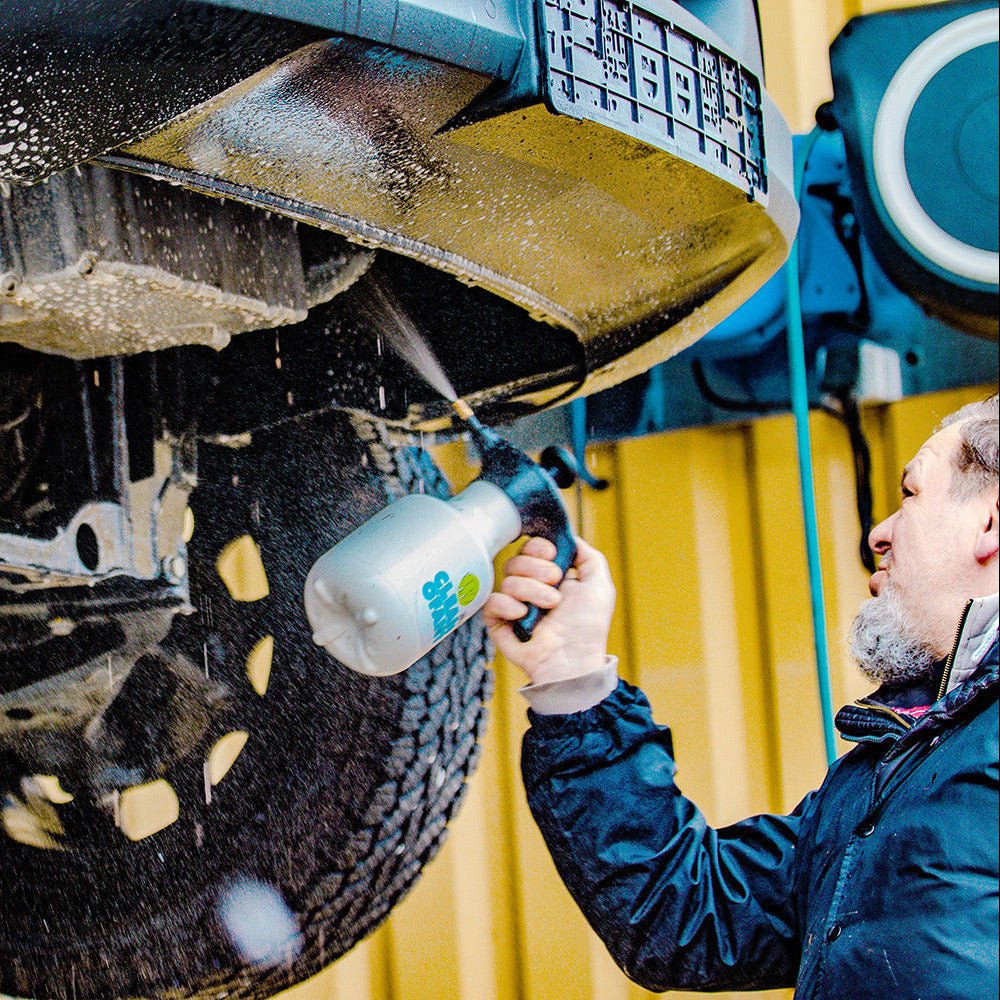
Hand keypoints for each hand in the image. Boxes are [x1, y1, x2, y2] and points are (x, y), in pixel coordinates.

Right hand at [483, 535, 614, 685]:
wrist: (574, 659)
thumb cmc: (588, 627)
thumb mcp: (599, 585)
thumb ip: (588, 556)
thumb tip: (568, 538)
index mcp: (549, 575)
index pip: (531, 547)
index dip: (538, 546)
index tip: (553, 555)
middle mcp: (529, 587)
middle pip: (516, 559)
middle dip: (537, 568)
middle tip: (555, 583)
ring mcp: (513, 605)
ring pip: (507, 580)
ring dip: (531, 590)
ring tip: (549, 606)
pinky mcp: (499, 622)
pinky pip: (491, 602)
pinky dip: (507, 605)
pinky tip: (523, 615)